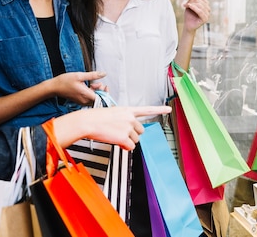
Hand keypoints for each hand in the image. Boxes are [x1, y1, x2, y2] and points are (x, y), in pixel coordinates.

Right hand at [51, 71, 105, 105]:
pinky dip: (92, 93)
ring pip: (94, 99)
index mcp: (85, 95)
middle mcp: (85, 101)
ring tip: (92, 83)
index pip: (101, 98)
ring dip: (96, 91)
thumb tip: (104, 74)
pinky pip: (90, 99)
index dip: (105, 92)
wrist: (54, 87)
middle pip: (99, 99)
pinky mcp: (80, 101)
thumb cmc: (65, 81)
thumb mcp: (79, 75)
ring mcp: (82, 102)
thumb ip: (93, 75)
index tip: (104, 85)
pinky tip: (88, 86)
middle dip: (101, 90)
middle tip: (96, 82)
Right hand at [51, 105, 171, 150]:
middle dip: (132, 134)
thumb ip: (124, 122)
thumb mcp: (113, 115)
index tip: (169, 109)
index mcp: (128, 110)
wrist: (88, 122)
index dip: (159, 109)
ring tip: (114, 135)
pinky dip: (124, 147)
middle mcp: (131, 118)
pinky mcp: (125, 137)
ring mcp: (129, 127)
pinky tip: (115, 141)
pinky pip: (130, 147)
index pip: (147, 109)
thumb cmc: (96, 118)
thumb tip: (129, 137)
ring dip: (127, 141)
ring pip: (135, 140)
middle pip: (140, 131)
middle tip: (118, 132)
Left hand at [182, 0, 209, 32]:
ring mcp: (208, 13)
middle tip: (184, 5)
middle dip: (190, 1)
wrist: (188, 25)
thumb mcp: (190, 4)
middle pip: (198, 0)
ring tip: (185, 6)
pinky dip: (194, 8)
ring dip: (190, 4)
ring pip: (199, 4)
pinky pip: (200, 11)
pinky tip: (189, 6)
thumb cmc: (189, 15)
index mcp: (205, 4)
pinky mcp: (205, 19)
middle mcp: (208, 8)